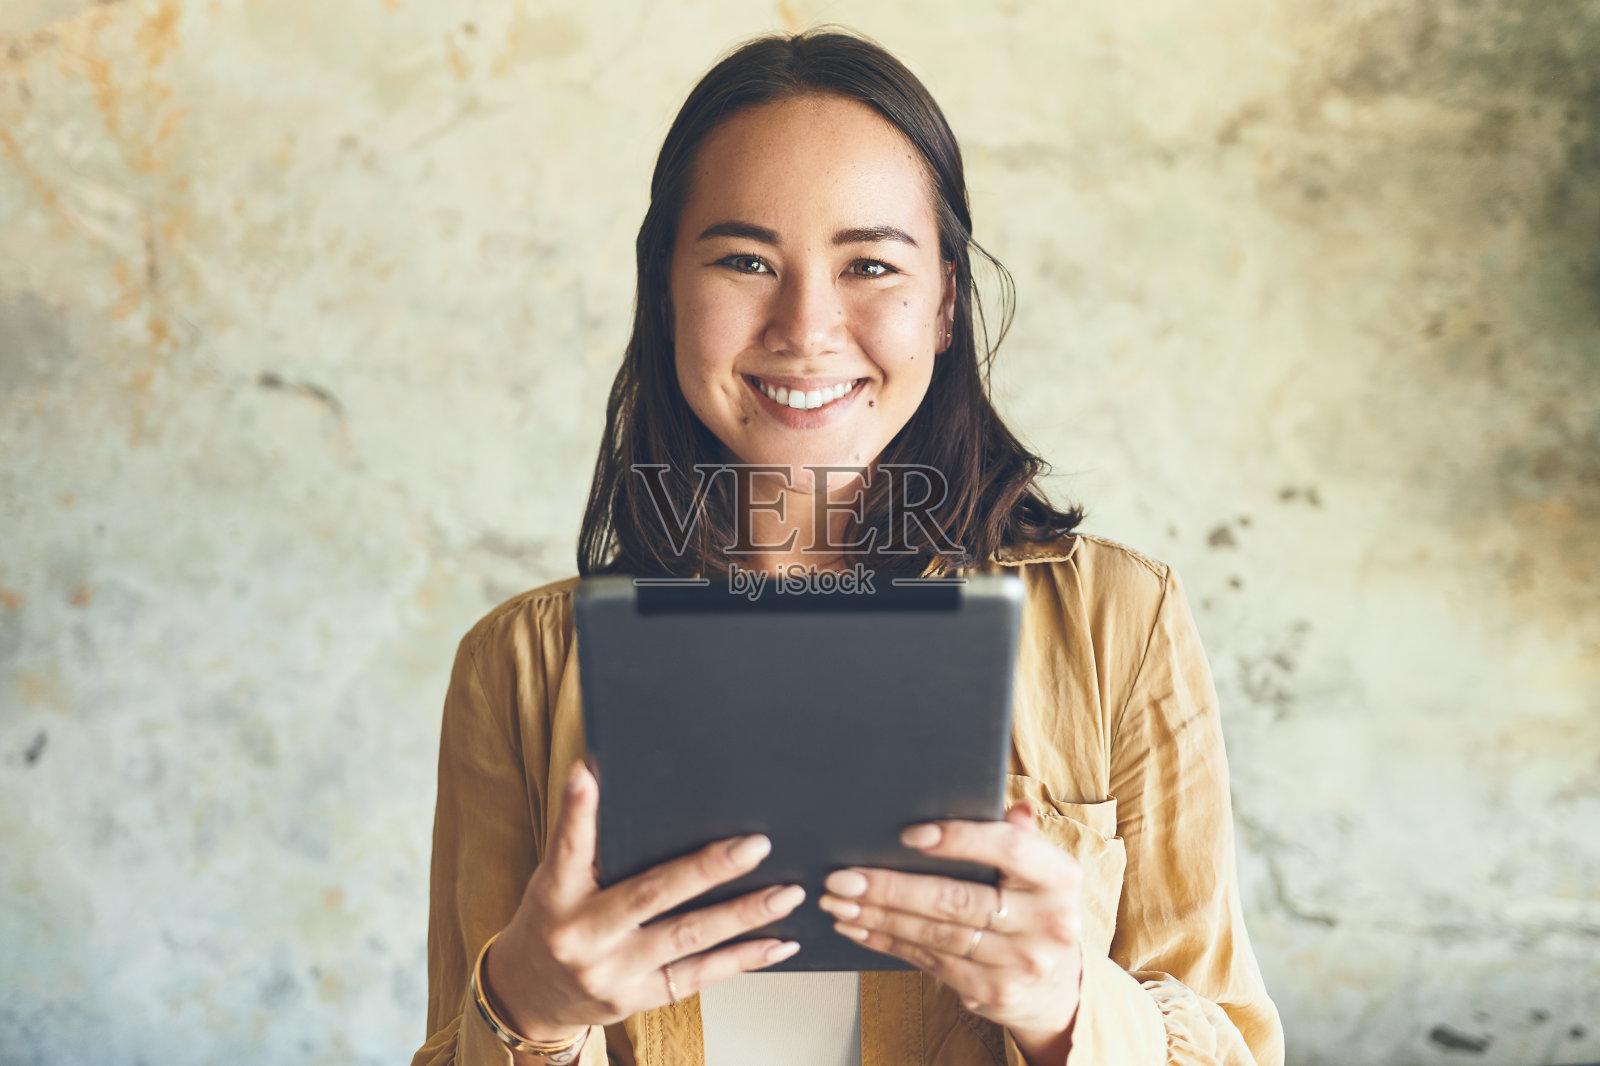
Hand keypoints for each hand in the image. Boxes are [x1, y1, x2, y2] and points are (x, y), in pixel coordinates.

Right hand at [484, 762, 804, 1043]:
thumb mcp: (553, 879)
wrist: (531, 995)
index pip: (568, 848)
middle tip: (756, 845)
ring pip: (687, 939)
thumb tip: (593, 771)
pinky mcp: (639, 998)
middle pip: (650, 896)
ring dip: (742, 915)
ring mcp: (614, 973)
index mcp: (557, 896)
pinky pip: (699, 976)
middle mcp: (584, 937)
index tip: (587, 775)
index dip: (578, 812)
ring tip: (785, 894)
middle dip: (708, 870)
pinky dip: (742, 959)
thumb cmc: (552, 921)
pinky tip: (777, 942)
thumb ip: (579, 838)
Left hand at [818, 803, 1083, 1059]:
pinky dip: (888, 943)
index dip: (958, 838)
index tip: (908, 835)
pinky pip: (930, 962)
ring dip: (879, 917)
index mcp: (1060, 877)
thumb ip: (1020, 837)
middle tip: (844, 877)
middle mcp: (1047, 922)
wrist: (1056, 989)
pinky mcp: (992, 991)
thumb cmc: (1035, 910)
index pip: (1007, 848)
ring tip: (840, 903)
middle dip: (891, 887)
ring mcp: (1020, 962)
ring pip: (936, 935)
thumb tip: (1011, 806)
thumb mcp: (1040, 872)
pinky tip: (859, 929)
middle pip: (957, 899)